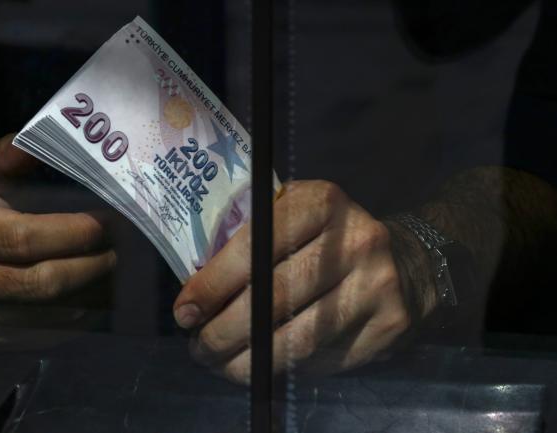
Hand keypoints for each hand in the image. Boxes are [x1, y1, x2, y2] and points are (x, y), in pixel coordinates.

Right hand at [0, 135, 116, 345]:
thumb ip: (10, 156)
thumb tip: (57, 134)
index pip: (24, 237)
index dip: (74, 232)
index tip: (111, 221)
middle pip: (41, 282)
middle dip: (93, 265)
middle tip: (125, 247)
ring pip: (50, 314)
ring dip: (95, 292)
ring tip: (120, 269)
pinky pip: (48, 334)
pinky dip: (82, 315)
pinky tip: (100, 293)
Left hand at [173, 180, 421, 383]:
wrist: (405, 261)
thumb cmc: (327, 238)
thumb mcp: (294, 215)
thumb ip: (253, 238)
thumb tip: (197, 291)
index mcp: (322, 201)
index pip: (258, 244)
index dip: (215, 283)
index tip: (185, 312)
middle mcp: (355, 239)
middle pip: (275, 297)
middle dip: (223, 331)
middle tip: (198, 348)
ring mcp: (376, 284)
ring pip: (298, 338)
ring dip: (248, 360)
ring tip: (220, 364)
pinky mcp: (389, 325)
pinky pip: (322, 357)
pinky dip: (283, 367)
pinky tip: (261, 365)